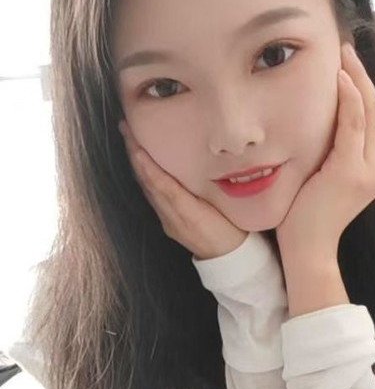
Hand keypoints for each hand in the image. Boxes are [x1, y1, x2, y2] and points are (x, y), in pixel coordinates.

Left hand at [118, 119, 247, 259]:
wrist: (230, 261)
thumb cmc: (234, 232)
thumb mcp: (226, 210)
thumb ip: (207, 189)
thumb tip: (195, 161)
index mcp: (186, 212)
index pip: (159, 183)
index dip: (147, 162)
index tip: (135, 140)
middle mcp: (171, 216)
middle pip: (147, 182)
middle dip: (135, 154)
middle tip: (125, 127)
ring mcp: (168, 220)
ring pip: (147, 188)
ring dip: (137, 163)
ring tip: (130, 139)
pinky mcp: (169, 222)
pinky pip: (152, 195)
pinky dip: (145, 176)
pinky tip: (143, 165)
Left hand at [275, 41, 374, 259]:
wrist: (307, 248)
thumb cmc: (307, 216)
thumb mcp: (324, 176)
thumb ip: (332, 152)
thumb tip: (321, 122)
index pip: (371, 121)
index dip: (362, 89)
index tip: (347, 65)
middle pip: (374, 112)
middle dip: (360, 77)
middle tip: (345, 49)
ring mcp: (369, 171)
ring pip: (366, 113)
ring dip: (354, 79)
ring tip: (342, 55)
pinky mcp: (352, 171)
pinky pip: (352, 125)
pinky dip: (348, 99)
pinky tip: (339, 78)